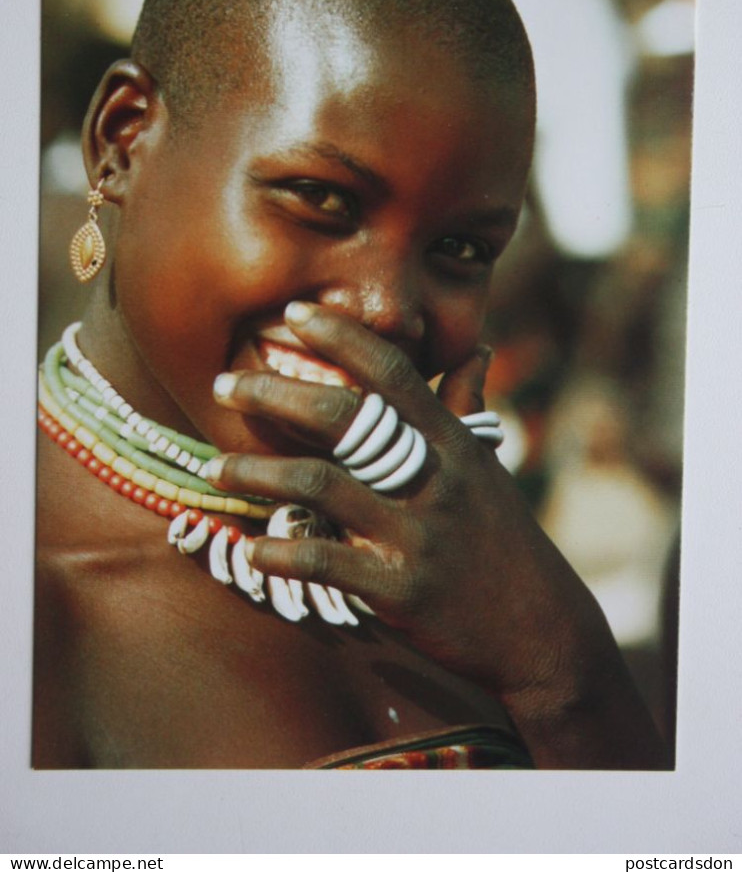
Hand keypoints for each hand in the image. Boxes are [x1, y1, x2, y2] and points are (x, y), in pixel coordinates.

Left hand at [209, 301, 666, 766]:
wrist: (540, 628)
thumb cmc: (503, 536)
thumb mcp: (488, 465)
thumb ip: (466, 404)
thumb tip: (474, 347)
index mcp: (451, 441)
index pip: (391, 371)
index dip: (341, 336)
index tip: (293, 312)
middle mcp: (432, 478)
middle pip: (343, 416)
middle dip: (274, 394)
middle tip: (224, 385)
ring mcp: (414, 534)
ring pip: (319, 485)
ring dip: (257, 473)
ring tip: (215, 468)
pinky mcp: (399, 589)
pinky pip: (325, 562)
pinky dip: (281, 551)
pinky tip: (252, 544)